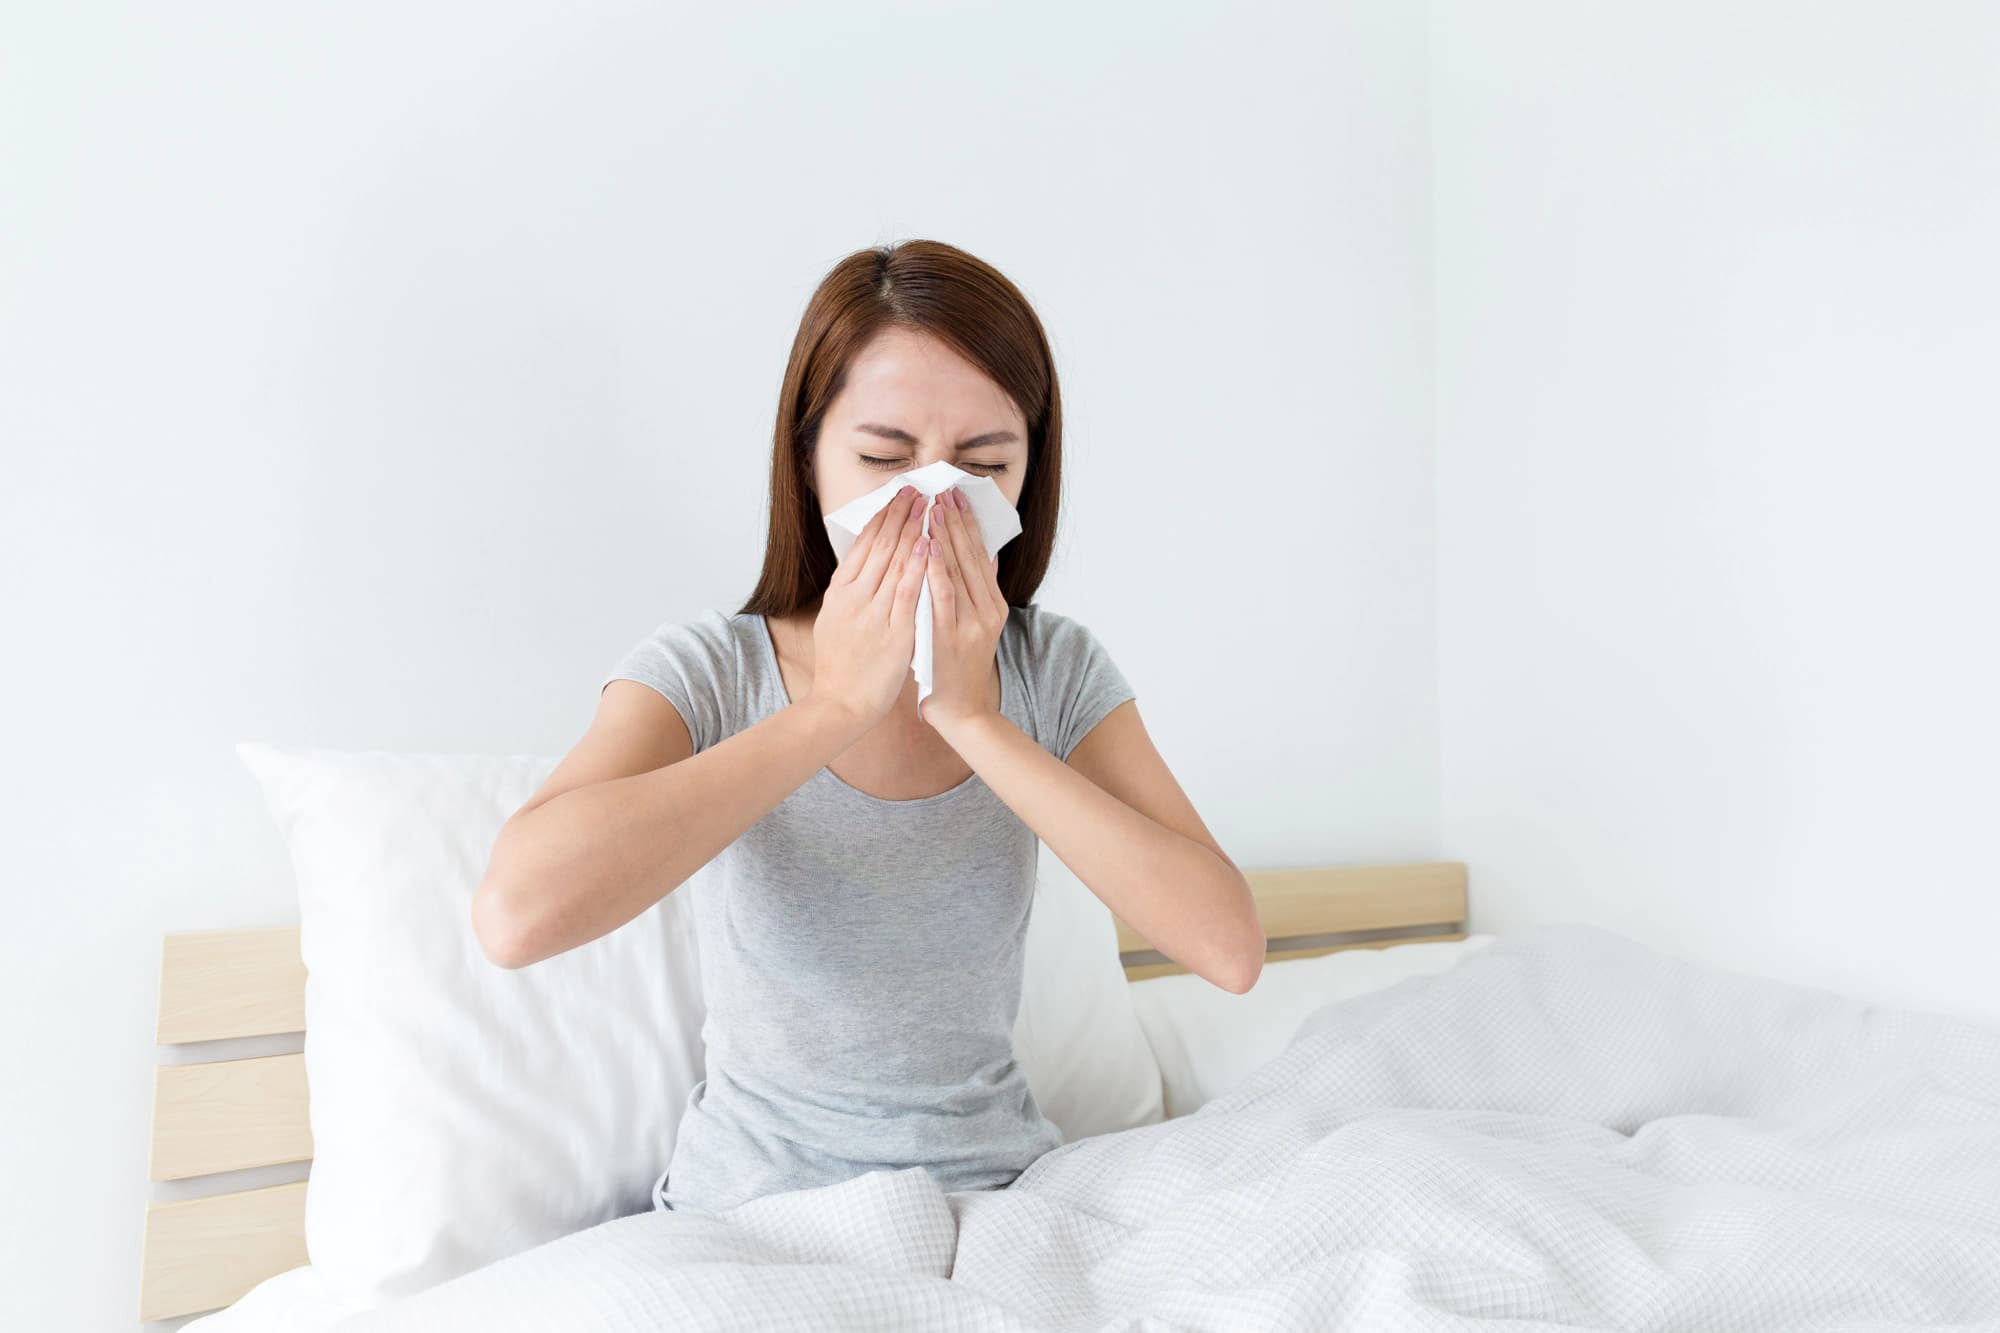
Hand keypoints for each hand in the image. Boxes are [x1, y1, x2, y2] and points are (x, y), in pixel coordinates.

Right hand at [804, 485, 929, 729]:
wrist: (840, 706)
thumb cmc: (839, 667)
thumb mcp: (833, 621)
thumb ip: (848, 594)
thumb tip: (858, 568)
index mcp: (840, 593)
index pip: (863, 545)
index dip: (882, 518)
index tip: (897, 496)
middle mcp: (854, 598)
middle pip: (880, 547)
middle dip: (900, 515)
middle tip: (917, 489)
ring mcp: (872, 615)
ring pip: (895, 563)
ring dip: (912, 530)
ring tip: (927, 505)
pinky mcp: (892, 634)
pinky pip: (907, 594)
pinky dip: (916, 567)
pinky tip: (927, 546)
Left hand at [918, 485, 1006, 731]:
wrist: (961, 710)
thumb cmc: (959, 666)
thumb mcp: (977, 626)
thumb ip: (980, 591)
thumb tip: (986, 553)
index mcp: (993, 605)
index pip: (979, 555)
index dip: (967, 524)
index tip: (954, 497)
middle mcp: (987, 611)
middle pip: (970, 556)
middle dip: (956, 521)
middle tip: (944, 491)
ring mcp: (971, 623)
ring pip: (958, 570)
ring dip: (945, 537)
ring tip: (934, 508)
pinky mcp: (951, 636)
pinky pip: (942, 595)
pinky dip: (935, 569)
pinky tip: (927, 548)